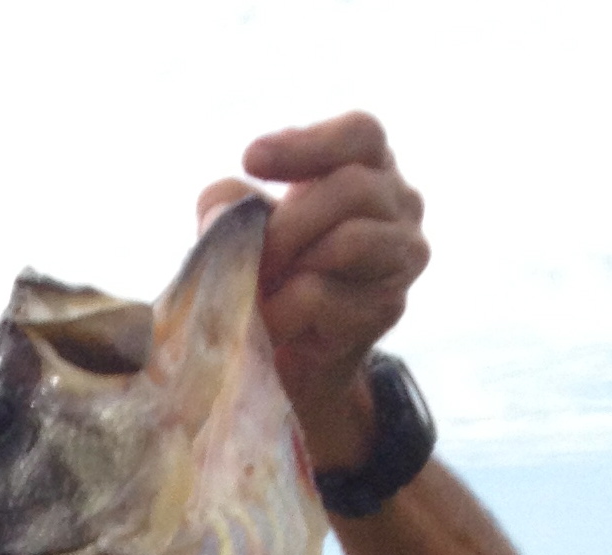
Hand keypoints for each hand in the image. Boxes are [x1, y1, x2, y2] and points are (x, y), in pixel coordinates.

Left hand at [197, 112, 428, 469]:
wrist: (294, 352)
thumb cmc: (276, 270)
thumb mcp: (245, 225)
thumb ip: (229, 204)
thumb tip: (219, 213)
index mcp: (372, 166)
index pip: (362, 134)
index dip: (308, 143)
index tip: (251, 159)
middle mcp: (402, 204)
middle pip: (352, 189)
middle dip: (289, 223)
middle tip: (253, 255)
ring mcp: (403, 257)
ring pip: (350, 242)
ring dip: (291, 264)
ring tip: (260, 287)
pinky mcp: (387, 308)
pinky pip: (326, 297)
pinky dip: (284, 309)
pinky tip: (271, 320)